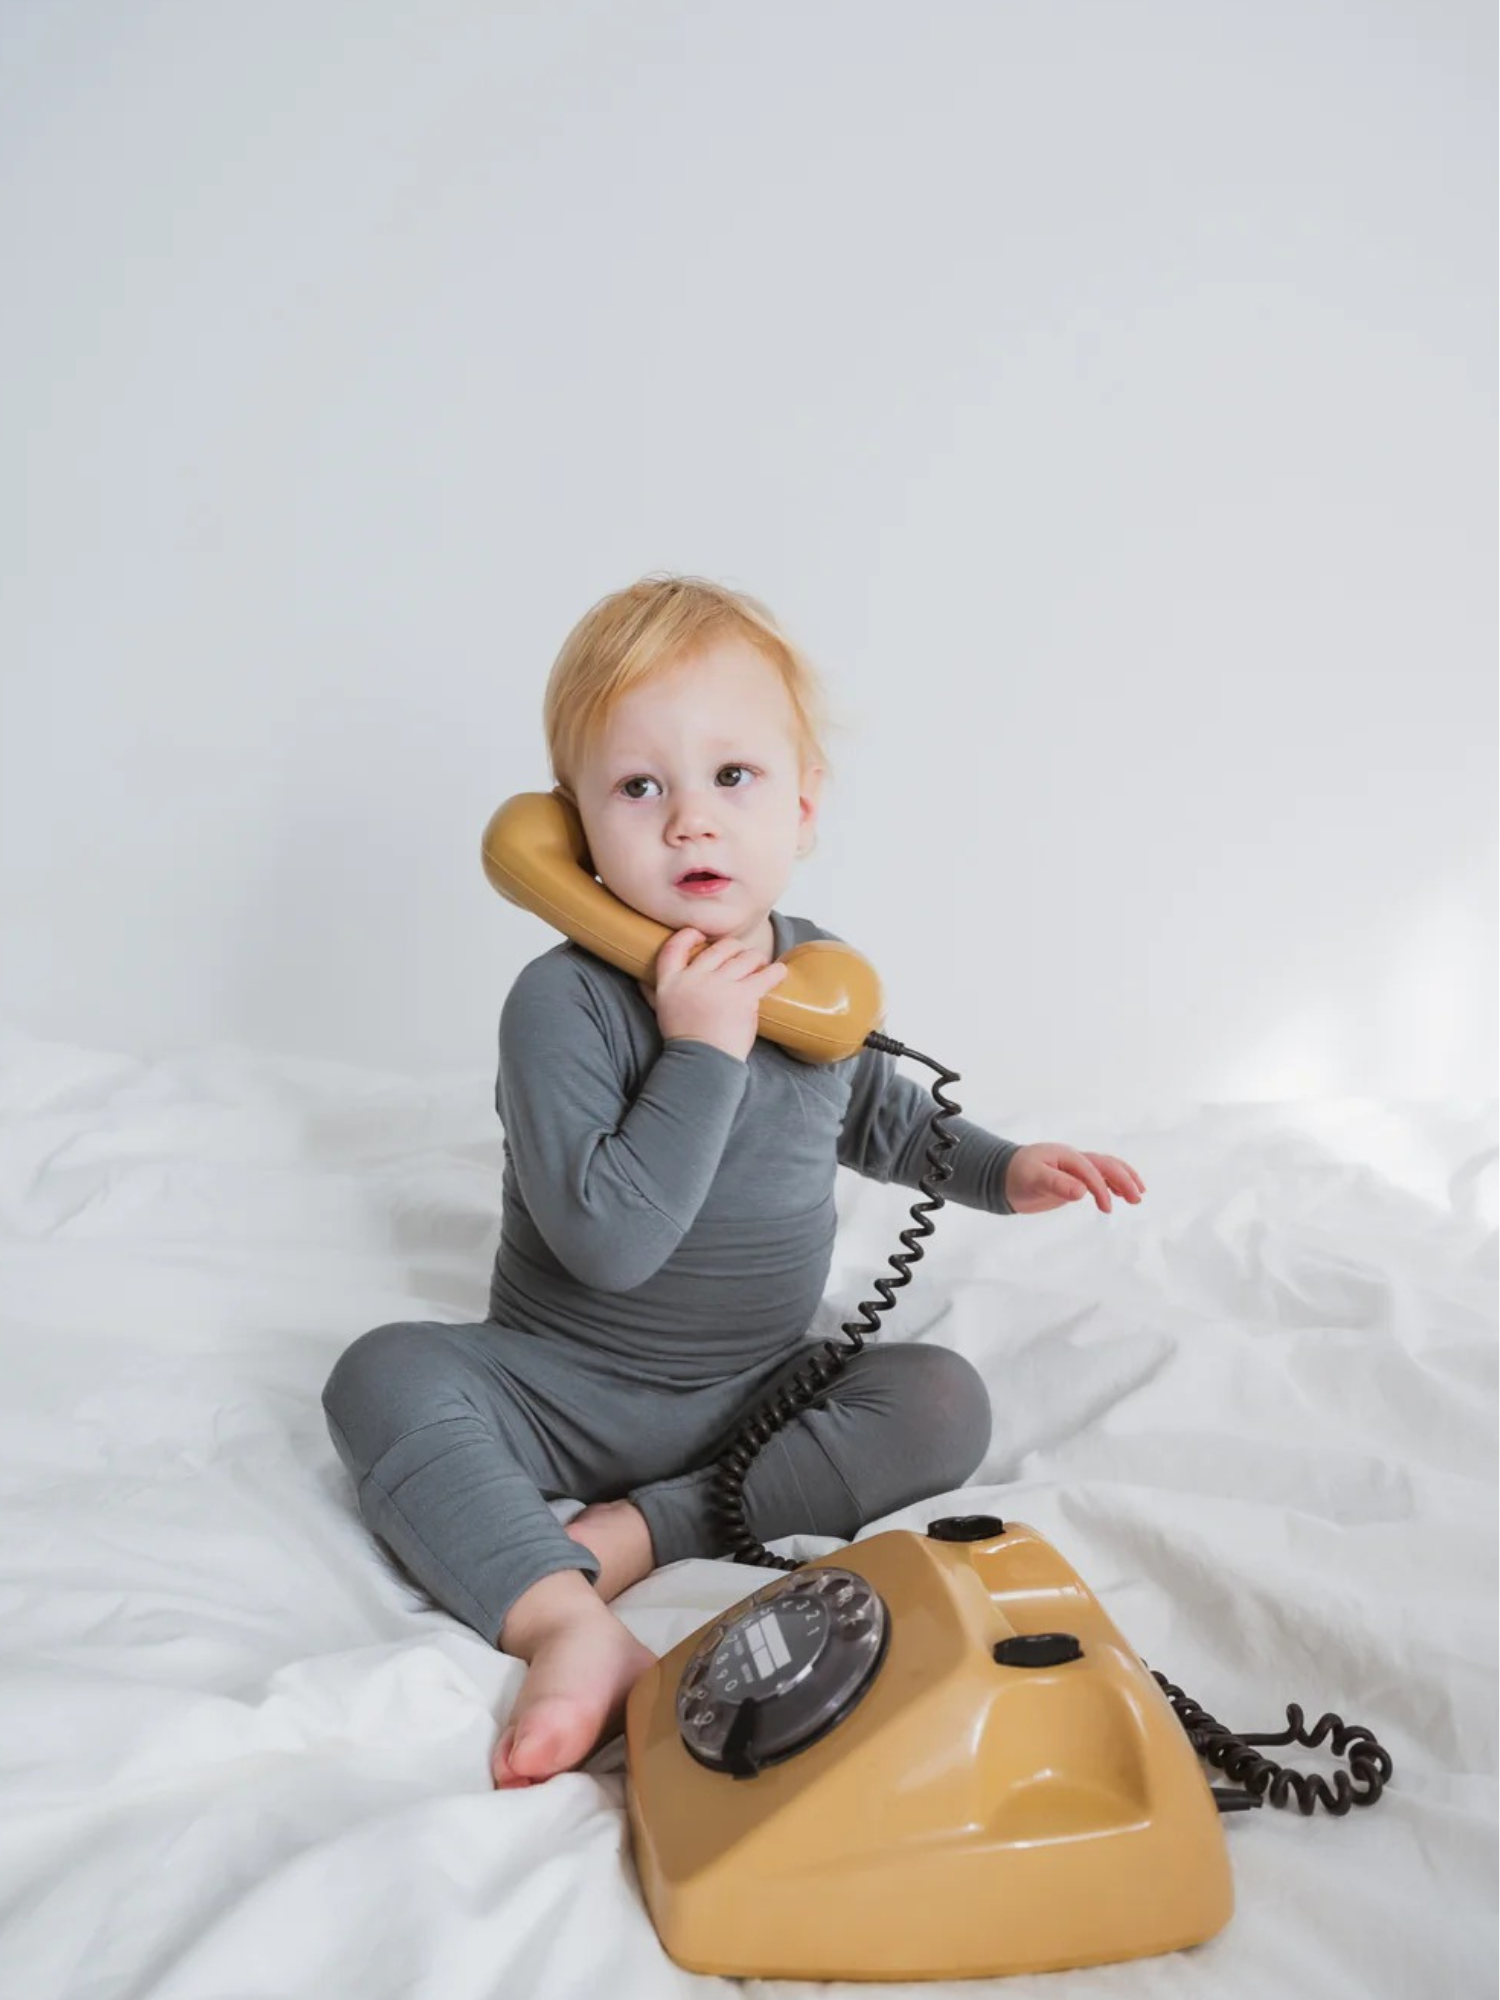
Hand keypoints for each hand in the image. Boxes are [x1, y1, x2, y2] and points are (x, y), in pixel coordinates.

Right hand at [636, 927, 788, 1062]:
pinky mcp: (743, 996)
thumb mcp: (660, 1012)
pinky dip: (775, 972)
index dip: (688, 935)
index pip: (674, 946)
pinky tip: (779, 971)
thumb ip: (653, 992)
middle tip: (742, 957)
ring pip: (745, 957)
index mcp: (671, 982)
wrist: (702, 1064)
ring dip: (756, 959)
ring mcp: (719, 985)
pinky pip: (765, 975)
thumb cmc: (684, 1041)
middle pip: (719, 948)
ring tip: (760, 966)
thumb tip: (642, 979)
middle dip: (734, 949)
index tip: (699, 935)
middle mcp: (694, 978)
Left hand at [1004, 1143, 1145, 1215]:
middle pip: (1106, 1165)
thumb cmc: (1014, 1175)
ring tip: (1137, 1196)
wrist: (1000, 1176)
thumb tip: (1082, 1191)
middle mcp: (1074, 1159)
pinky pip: (1098, 1178)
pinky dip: (1112, 1184)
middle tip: (1137, 1198)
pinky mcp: (1073, 1179)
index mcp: (1066, 1156)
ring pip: (1106, 1169)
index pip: (1091, 1171)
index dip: (1101, 1188)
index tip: (1107, 1208)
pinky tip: (1120, 1195)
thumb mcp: (1033, 1179)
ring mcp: (1075, 1168)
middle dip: (1123, 1180)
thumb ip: (1057, 1184)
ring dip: (1123, 1180)